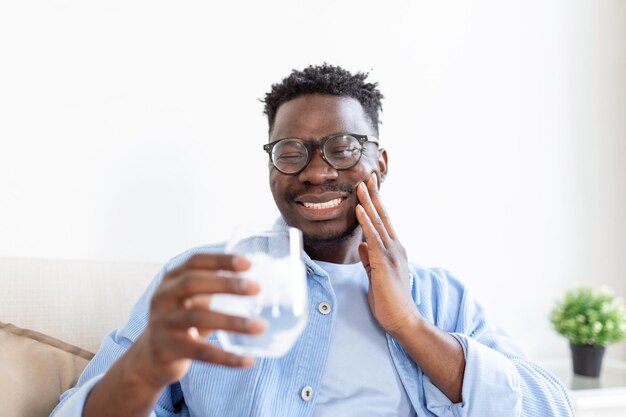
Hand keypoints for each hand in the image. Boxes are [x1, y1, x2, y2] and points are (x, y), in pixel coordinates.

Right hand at [131, 253, 266, 389]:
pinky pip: (200, 352)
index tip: (248, 264)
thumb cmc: (182, 320)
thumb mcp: (193, 298)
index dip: (220, 260)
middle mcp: (163, 297)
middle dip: (226, 284)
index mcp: (172, 279)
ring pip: (198, 318)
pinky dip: (226, 357)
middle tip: (256, 288)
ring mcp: (162, 322)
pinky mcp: (167, 348)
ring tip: (260, 326)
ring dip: (232, 322)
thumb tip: (256, 282)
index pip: (195, 262)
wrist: (151, 356)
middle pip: (192, 283)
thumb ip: (215, 287)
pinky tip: (247, 360)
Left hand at [356, 173, 418, 334]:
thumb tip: (362, 246)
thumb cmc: (389, 301)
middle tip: (368, 175)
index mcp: (393, 250)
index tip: (369, 187)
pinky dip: (366, 222)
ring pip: (378, 223)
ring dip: (369, 202)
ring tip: (361, 185)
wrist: (403, 320)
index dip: (376, 204)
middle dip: (374, 195)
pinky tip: (360, 209)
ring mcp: (391, 254)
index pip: (383, 222)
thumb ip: (370, 260)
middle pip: (383, 216)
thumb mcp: (376, 276)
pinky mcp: (384, 263)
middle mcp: (395, 248)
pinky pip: (373, 238)